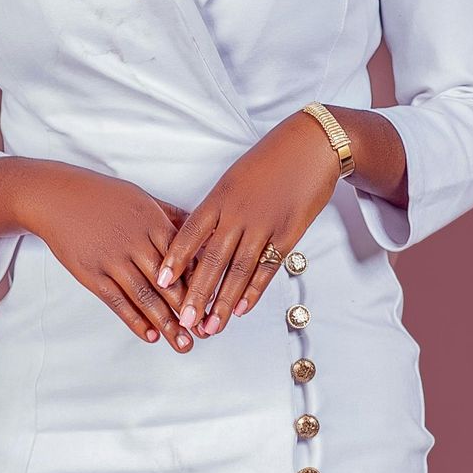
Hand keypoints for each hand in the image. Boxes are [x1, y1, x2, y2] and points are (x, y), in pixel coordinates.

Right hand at [0, 160, 195, 349]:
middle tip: (206, 332)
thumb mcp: (141, 198)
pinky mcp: (92, 274)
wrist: (56, 197)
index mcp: (152, 223)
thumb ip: (169, 216)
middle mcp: (135, 243)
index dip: (201, 284)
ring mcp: (112, 260)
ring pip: (145, 297)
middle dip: (189, 311)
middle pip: (169, 283)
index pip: (184, 259)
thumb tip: (198, 228)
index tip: (215, 304)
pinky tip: (150, 336)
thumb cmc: (102, 196)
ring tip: (183, 344)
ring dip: (166, 323)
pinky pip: (117, 302)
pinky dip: (134, 320)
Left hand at [158, 113, 340, 333]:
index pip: (191, 234)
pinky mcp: (289, 233)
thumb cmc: (269, 160)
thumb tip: (195, 238)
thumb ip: (216, 209)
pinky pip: (267, 268)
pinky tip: (241, 309)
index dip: (175, 260)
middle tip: (183, 321)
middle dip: (196, 294)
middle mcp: (239, 213)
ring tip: (210, 327)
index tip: (161, 283)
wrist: (312, 146)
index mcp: (220, 197)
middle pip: (212, 260)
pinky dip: (254, 291)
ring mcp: (264, 225)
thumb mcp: (234, 178)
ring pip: (239, 270)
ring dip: (223, 302)